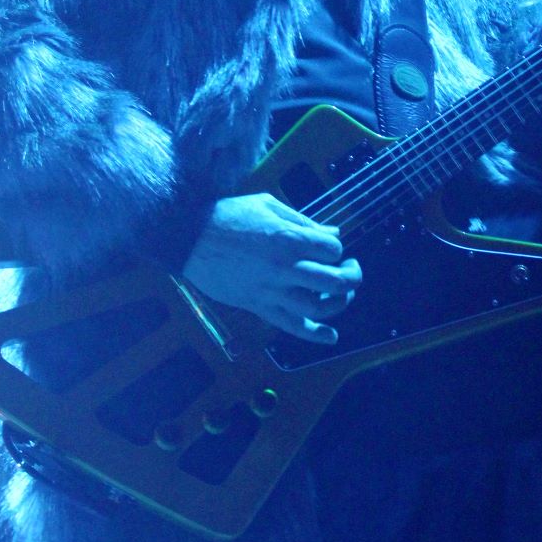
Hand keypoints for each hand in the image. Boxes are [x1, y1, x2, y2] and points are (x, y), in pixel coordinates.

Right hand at [180, 193, 361, 343]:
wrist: (189, 237)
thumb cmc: (228, 215)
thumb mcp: (268, 205)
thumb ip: (303, 221)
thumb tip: (333, 233)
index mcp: (289, 238)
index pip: (333, 249)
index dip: (337, 248)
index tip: (328, 247)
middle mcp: (285, 267)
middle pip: (336, 281)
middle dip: (352, 277)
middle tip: (350, 269)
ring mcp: (272, 290)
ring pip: (319, 307)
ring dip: (339, 303)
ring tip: (342, 295)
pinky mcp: (259, 306)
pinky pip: (292, 326)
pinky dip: (315, 334)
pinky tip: (331, 336)